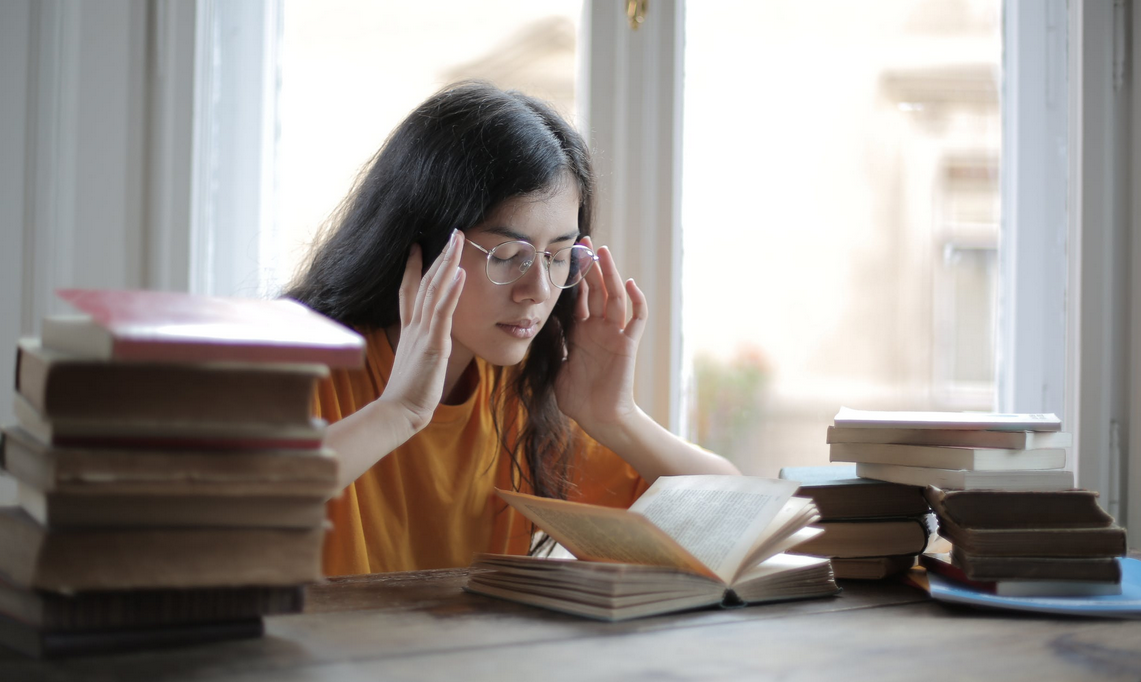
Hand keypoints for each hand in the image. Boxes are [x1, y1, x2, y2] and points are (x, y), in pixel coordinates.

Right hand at [381, 231, 465, 431]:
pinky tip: (459, 273)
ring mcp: (423, 333)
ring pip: (435, 290)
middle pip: (426, 282)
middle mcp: (415, 326)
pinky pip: (443, 313)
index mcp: (410, 329)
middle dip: (439, 255)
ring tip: (458, 241)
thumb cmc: (409, 393)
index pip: (410, 291)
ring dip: (447, 263)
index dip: (414, 267)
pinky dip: (451, 292)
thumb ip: (419, 348)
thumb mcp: (415, 363)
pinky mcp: (433, 344)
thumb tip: (426, 345)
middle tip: (452, 232)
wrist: (398, 411)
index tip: (417, 246)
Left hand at [554, 236, 647, 439]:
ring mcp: (615, 335)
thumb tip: (535, 322)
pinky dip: (637, 301)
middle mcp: (599, 328)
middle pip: (597, 289)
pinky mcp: (627, 345)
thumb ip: (550, 342)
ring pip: (615, 297)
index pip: (578, 296)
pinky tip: (630, 284)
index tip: (565, 254)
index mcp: (581, 331)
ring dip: (610, 274)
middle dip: (591, 265)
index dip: (574, 276)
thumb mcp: (555, 364)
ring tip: (604, 252)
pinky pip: (636, 320)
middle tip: (584, 240)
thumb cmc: (577, 396)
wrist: (597, 418)